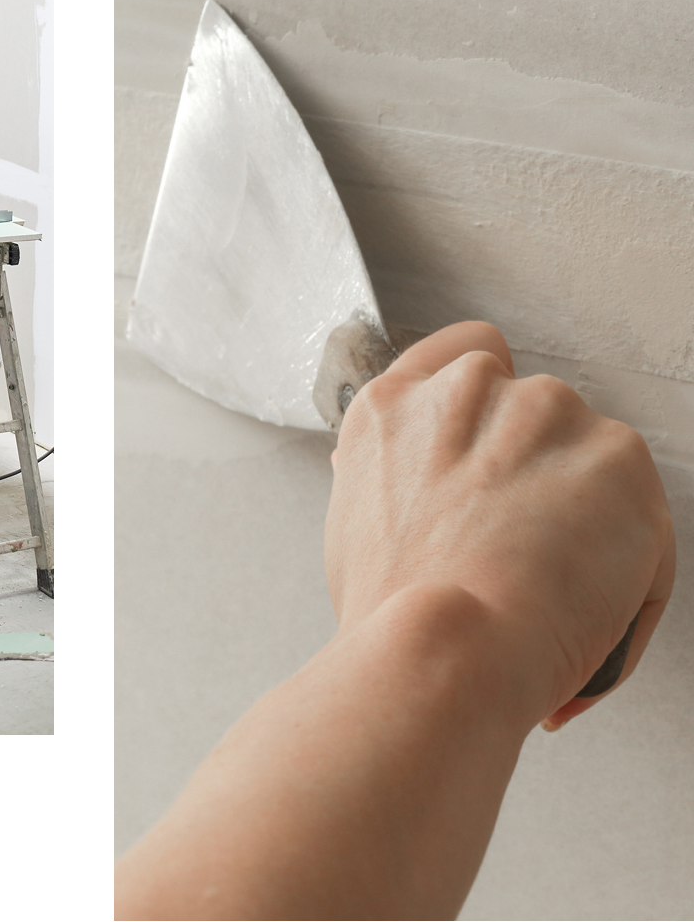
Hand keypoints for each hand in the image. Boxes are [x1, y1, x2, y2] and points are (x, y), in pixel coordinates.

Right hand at [326, 321, 674, 731]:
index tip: (498, 441)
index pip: (462, 350)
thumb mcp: (351, 528)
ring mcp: (544, 410)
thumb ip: (390, 483)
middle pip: (535, 411)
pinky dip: (633, 562)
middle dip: (541, 472)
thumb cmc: (391, 611)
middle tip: (526, 549)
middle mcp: (467, 388)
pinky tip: (591, 602)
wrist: (443, 643)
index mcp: (396, 404)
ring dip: (588, 512)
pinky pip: (641, 511)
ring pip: (591, 458)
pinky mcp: (615, 452)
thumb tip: (412, 492)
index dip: (491, 399)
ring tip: (557, 587)